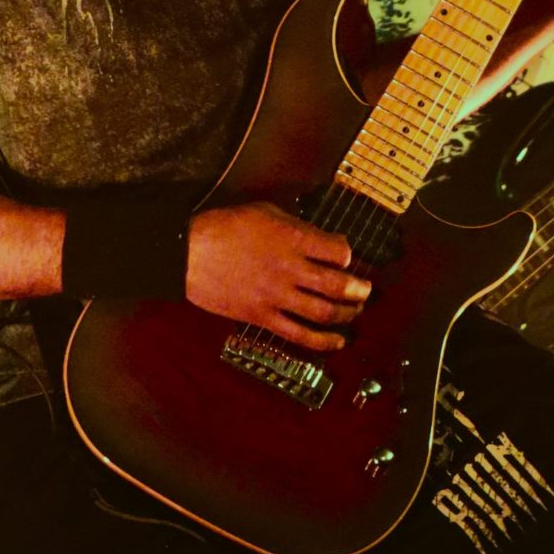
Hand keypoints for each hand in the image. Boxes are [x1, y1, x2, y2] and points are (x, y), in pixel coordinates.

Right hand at [186, 201, 371, 352]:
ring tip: (356, 311)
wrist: (188, 253)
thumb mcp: (264, 212)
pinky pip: (299, 335)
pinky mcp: (263, 317)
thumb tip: (319, 238)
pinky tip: (337, 341)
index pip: (338, 251)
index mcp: (292, 239)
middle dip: (359, 289)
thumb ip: (295, 227)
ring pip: (324, 312)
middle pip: (338, 284)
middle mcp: (290, 269)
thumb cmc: (223, 227)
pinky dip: (323, 341)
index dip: (348, 254)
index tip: (347, 256)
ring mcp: (276, 296)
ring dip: (347, 314)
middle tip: (365, 289)